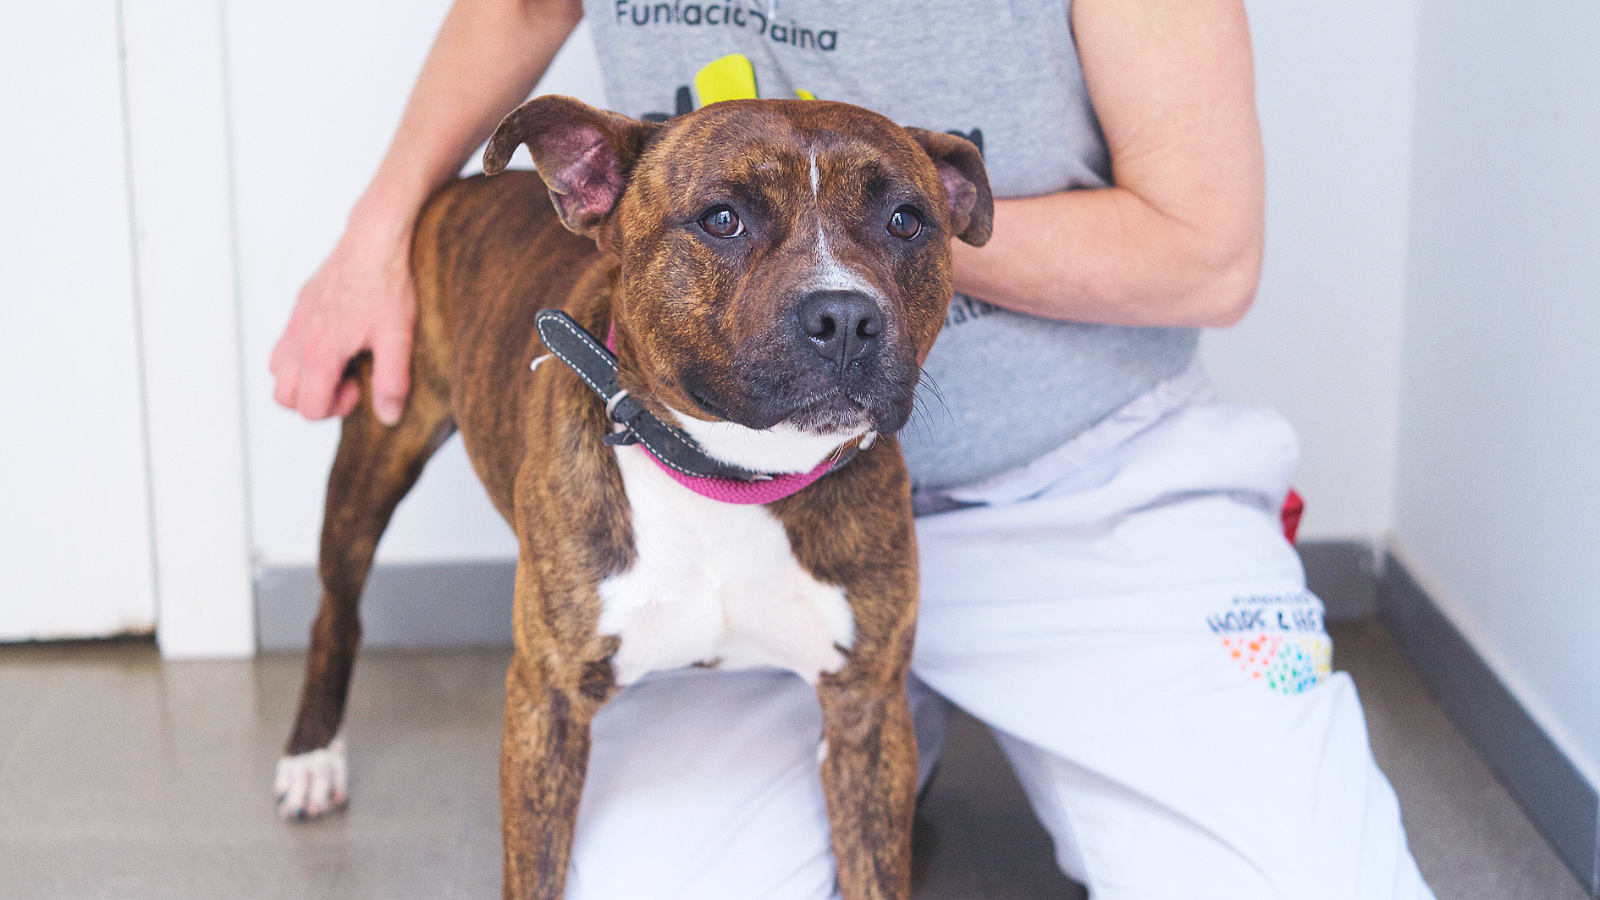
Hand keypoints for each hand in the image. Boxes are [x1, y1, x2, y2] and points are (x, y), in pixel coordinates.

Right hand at [271, 212, 416, 424]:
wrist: (373, 241)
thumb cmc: (386, 285)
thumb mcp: (398, 339)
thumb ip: (391, 383)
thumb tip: (388, 416)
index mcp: (319, 352)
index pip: (308, 409)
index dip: (337, 409)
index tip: (360, 387)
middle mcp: (298, 339)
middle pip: (284, 397)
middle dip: (316, 400)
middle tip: (349, 381)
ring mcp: (294, 322)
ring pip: (277, 372)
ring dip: (304, 380)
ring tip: (341, 364)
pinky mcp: (299, 308)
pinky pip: (283, 345)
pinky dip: (300, 357)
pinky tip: (336, 342)